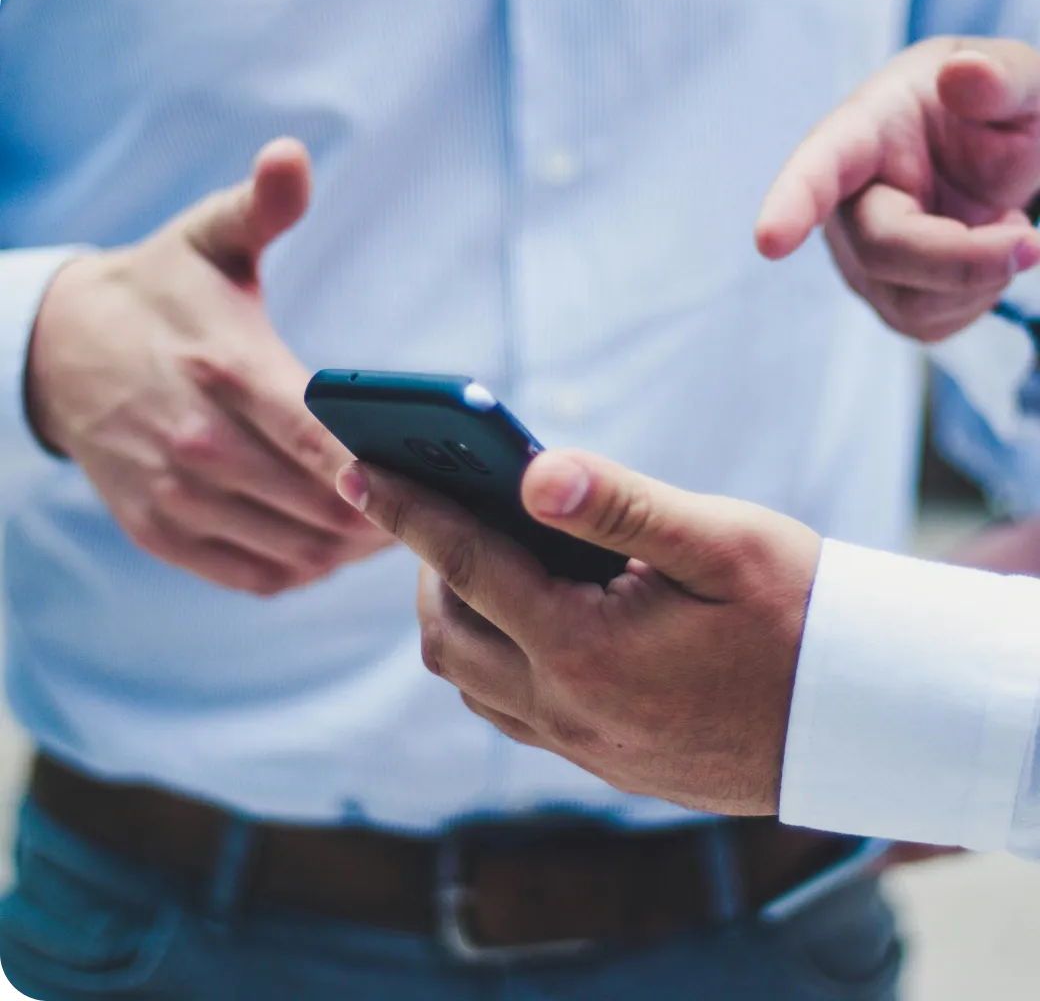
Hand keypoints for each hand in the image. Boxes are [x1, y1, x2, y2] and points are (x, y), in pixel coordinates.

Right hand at [27, 138, 391, 595]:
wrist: (59, 350)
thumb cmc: (160, 295)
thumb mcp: (207, 239)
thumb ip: (260, 206)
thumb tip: (292, 155)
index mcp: (227, 370)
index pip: (322, 440)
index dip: (384, 471)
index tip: (434, 480)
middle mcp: (199, 443)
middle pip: (323, 507)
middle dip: (388, 514)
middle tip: (434, 506)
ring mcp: (176, 495)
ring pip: (297, 551)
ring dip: (354, 549)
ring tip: (395, 527)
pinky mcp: (161, 531)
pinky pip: (256, 575)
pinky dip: (307, 570)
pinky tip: (334, 547)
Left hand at [337, 450, 820, 814]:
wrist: (858, 717)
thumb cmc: (799, 614)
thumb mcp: (718, 541)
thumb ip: (619, 503)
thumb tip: (532, 470)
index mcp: (584, 647)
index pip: (465, 564)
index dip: (405, 510)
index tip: (355, 468)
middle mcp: (567, 707)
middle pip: (448, 633)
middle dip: (425, 566)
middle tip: (435, 509)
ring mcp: (581, 744)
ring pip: (470, 679)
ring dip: (455, 615)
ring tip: (474, 559)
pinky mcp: (601, 761)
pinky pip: (508, 710)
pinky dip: (491, 657)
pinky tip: (523, 618)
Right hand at [757, 37, 1039, 341]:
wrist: (987, 155)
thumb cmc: (991, 108)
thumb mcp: (1018, 80)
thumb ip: (1004, 76)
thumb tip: (965, 75)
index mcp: (862, 134)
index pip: (816, 170)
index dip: (790, 205)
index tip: (770, 241)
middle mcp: (845, 206)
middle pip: (883, 250)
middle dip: (963, 259)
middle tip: (1032, 243)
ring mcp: (859, 262)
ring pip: (910, 301)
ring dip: (980, 276)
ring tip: (1004, 226)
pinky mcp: (887, 302)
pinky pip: (930, 324)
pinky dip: (977, 297)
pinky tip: (983, 256)